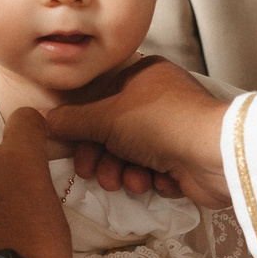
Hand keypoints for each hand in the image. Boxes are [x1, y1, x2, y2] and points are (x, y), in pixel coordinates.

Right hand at [45, 58, 231, 208]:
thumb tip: (43, 120)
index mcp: (144, 75)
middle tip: (95, 174)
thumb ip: (72, 121)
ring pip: (135, 154)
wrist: (213, 154)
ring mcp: (176, 127)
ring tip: (129, 182)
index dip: (85, 130)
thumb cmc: (158, 123)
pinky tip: (155, 182)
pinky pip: (157, 168)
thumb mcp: (106, 118)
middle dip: (105, 157)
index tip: (75, 152)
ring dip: (126, 171)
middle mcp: (161, 97)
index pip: (103, 101)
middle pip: (116, 131)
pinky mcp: (187, 156)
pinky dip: (153, 178)